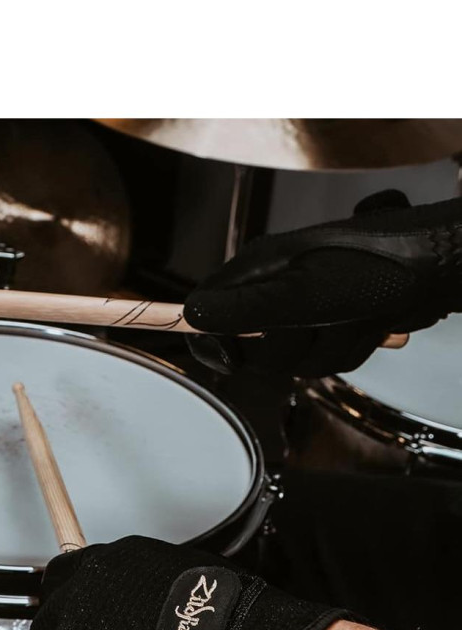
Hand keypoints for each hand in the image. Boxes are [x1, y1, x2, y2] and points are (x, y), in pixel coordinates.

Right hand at [183, 190, 461, 375]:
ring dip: (329, 348)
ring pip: (295, 360)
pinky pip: (326, 357)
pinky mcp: (334, 322)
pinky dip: (350, 347)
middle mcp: (277, 287)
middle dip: (293, 347)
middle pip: (255, 348)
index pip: (206, 311)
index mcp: (259, 269)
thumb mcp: (302, 293)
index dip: (213, 341)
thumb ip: (245, 309)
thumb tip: (191, 316)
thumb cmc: (376, 269)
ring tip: (354, 318)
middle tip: (319, 320)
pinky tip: (368, 323)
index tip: (232, 361)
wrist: (437, 269)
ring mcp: (307, 307)